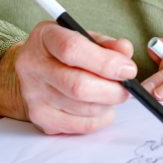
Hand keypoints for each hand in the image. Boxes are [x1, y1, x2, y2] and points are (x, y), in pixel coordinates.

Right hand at [0, 21, 135, 134]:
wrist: (34, 70)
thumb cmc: (64, 51)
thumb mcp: (85, 36)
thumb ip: (107, 43)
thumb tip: (126, 52)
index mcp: (45, 38)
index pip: (73, 49)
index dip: (106, 62)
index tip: (128, 69)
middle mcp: (33, 67)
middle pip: (78, 86)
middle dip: (112, 90)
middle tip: (127, 87)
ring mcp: (34, 95)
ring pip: (83, 109)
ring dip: (108, 104)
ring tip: (113, 94)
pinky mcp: (41, 118)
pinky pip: (80, 126)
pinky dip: (100, 118)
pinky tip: (102, 107)